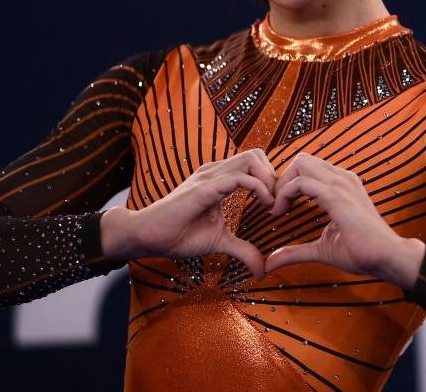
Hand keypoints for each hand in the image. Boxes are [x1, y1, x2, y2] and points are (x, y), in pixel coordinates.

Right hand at [101, 149, 275, 278]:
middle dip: (275, 176)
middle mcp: (216, 171)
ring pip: (251, 159)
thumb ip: (244, 250)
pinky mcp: (203, 188)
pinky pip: (238, 178)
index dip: (273, 180)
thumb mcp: (220, 242)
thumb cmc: (179, 235)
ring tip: (272, 206)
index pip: (256, 163)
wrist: (148, 237)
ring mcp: (209, 177)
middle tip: (278, 204)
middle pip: (257, 154)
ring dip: (270, 181)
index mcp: (220, 178)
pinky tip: (264, 206)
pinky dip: (259, 189)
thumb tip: (263, 270)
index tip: (278, 206)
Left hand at [263, 154, 425, 288]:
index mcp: (341, 184)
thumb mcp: (321, 249)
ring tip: (278, 208)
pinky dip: (285, 193)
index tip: (280, 207)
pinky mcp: (337, 196)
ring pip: (300, 163)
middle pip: (301, 159)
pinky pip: (302, 182)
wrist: (386, 257)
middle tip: (277, 205)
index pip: (308, 167)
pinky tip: (281, 212)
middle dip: (282, 178)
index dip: (288, 183)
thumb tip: (270, 263)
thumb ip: (295, 251)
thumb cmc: (361, 252)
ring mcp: (341, 184)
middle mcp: (342, 178)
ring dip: (282, 184)